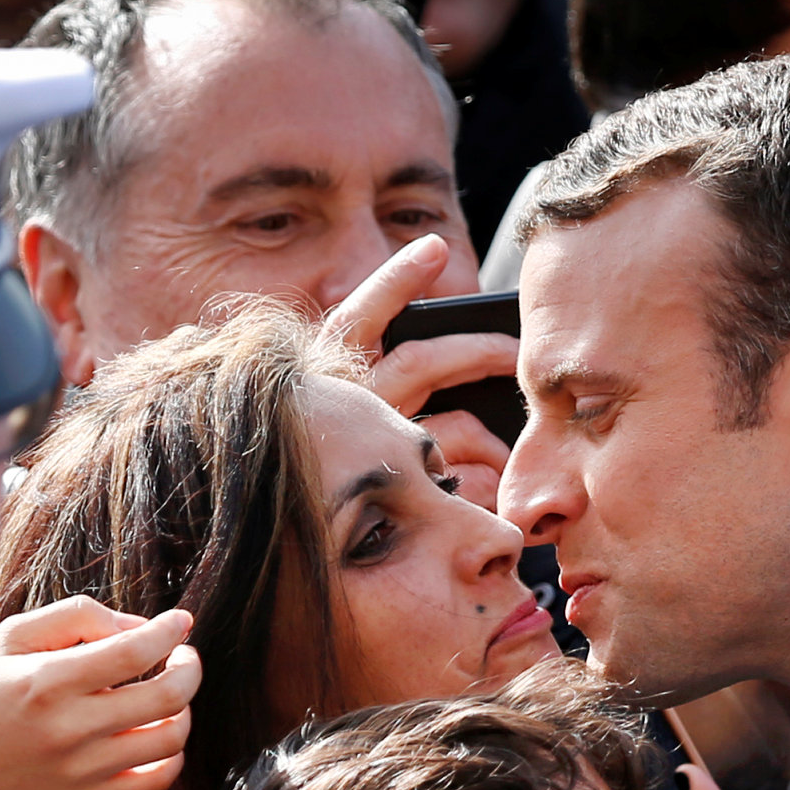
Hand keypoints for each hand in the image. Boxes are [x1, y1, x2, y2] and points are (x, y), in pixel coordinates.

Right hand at [0, 597, 201, 789]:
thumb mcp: (6, 640)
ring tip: (168, 696)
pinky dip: (171, 754)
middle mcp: (69, 728)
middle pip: (168, 695)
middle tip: (184, 657)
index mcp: (48, 680)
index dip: (171, 631)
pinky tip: (155, 735)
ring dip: (183, 710)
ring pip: (170, 739)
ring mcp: (81, 770)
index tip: (180, 622)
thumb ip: (73, 618)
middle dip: (190, 667)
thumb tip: (138, 627)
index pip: (135, 650)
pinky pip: (156, 780)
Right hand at [331, 235, 514, 514]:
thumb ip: (394, 390)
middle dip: (479, 350)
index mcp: (326, 382)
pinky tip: (494, 490)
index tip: (434, 247)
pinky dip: (482, 479)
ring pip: (450, 427)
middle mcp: (343, 410)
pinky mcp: (396, 492)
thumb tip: (462, 377)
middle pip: (423, 361)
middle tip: (518, 350)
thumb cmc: (324, 477)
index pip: (359, 314)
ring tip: (513, 445)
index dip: (397, 280)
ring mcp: (369, 452)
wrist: (272, 541)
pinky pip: (457, 476)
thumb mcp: (353, 417)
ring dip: (491, 435)